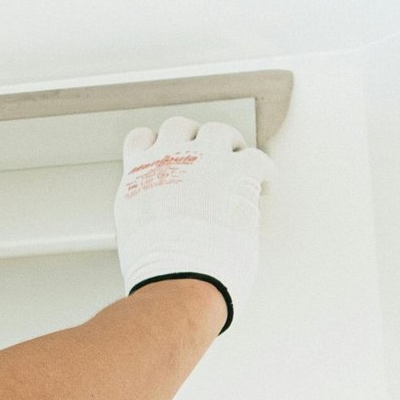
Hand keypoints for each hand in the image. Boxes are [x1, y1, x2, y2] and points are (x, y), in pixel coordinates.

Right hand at [114, 116, 275, 335]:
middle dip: (193, 139)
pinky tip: (265, 186)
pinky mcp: (238, 170)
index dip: (154, 145)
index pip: (140, 140)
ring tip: (238, 163)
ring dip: (229, 144)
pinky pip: (258, 157)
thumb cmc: (157, 266)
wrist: (179, 274)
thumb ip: (147, 208)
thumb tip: (160, 219)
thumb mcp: (134, 230)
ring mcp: (204, 160)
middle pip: (178, 126)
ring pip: (218, 130)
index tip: (166, 154)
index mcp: (138, 175)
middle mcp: (168, 158)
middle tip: (208, 156)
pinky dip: (264, 172)